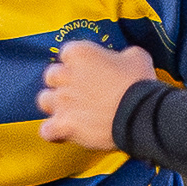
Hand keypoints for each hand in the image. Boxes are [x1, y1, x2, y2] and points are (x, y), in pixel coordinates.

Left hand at [37, 41, 155, 149]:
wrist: (142, 114)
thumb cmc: (140, 84)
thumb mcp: (137, 56)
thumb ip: (121, 55)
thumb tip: (121, 60)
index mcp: (81, 54)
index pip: (67, 53)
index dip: (77, 62)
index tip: (88, 69)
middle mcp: (66, 76)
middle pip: (52, 76)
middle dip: (63, 82)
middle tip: (80, 90)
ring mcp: (62, 101)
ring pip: (44, 100)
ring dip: (55, 105)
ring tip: (70, 111)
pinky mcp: (63, 125)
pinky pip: (46, 130)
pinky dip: (53, 132)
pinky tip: (63, 132)